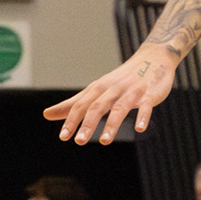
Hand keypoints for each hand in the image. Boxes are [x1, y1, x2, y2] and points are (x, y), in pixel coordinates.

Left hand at [44, 43, 177, 144]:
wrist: (154, 58)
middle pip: (98, 106)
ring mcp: (132, 91)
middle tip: (79, 141)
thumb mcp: (95, 90)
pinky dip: (143, 116)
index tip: (63, 137)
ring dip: (112, 124)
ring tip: (104, 141)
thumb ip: (73, 104)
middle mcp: (113, 89)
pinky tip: (139, 129)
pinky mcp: (150, 93)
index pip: (81, 105)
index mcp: (98, 88)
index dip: (71, 120)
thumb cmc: (120, 79)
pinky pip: (146, 105)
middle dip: (88, 123)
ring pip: (120, 108)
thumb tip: (46, 114)